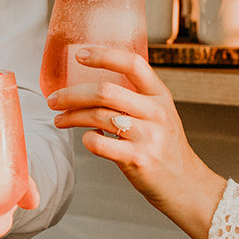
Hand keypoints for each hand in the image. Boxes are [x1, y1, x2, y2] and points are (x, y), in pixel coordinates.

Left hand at [45, 48, 225, 238]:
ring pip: (98, 116)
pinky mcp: (138, 159)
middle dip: (72, 94)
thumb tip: (93, 86)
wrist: (185, 184)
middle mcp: (156, 112)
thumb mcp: (160, 115)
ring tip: (60, 120)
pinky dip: (87, 139)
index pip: (132, 64)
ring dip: (71, 116)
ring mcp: (148, 136)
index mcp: (160, 96)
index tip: (80, 55)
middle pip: (105, 91)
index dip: (104, 55)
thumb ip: (135, 99)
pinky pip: (100, 144)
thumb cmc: (164, 148)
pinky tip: (87, 138)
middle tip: (54, 99)